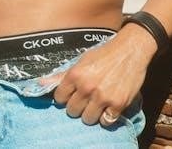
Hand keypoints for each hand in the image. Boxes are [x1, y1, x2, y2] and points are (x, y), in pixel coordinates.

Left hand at [39, 24, 156, 125]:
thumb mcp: (81, 60)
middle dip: (77, 106)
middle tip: (85, 99)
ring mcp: (102, 96)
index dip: (65, 97)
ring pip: (87, 119)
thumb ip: (62, 75)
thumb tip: (40, 83)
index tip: (72, 94)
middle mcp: (87, 86)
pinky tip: (108, 107)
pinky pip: (106, 122)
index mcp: (75, 74)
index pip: (59, 98)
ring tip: (96, 104)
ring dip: (91, 113)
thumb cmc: (104, 53)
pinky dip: (106, 117)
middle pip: (72, 111)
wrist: (130, 50)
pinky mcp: (118, 104)